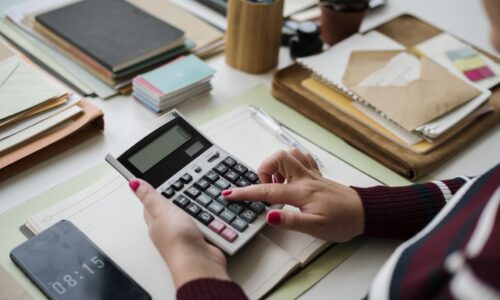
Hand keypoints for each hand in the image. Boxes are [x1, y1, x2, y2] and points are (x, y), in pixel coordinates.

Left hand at [129, 179, 228, 287]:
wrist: (198, 263)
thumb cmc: (177, 240)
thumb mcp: (162, 210)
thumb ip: (149, 196)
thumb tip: (132, 183)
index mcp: (155, 222)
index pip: (151, 205)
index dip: (155, 194)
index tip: (158, 183)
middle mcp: (169, 230)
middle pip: (172, 211)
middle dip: (179, 200)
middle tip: (183, 189)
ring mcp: (185, 236)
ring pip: (190, 218)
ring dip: (196, 210)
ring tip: (199, 200)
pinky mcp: (200, 241)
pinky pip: (204, 227)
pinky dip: (208, 222)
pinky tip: (211, 218)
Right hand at [223, 149, 364, 241]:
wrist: (364, 212)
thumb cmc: (342, 222)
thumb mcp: (316, 228)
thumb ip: (291, 221)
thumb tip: (269, 215)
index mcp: (301, 192)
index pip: (267, 191)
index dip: (245, 193)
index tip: (229, 195)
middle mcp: (305, 178)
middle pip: (278, 158)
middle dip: (263, 169)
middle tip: (265, 188)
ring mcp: (312, 174)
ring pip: (289, 154)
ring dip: (277, 165)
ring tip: (277, 183)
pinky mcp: (317, 174)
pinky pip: (301, 157)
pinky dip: (291, 162)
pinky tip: (290, 176)